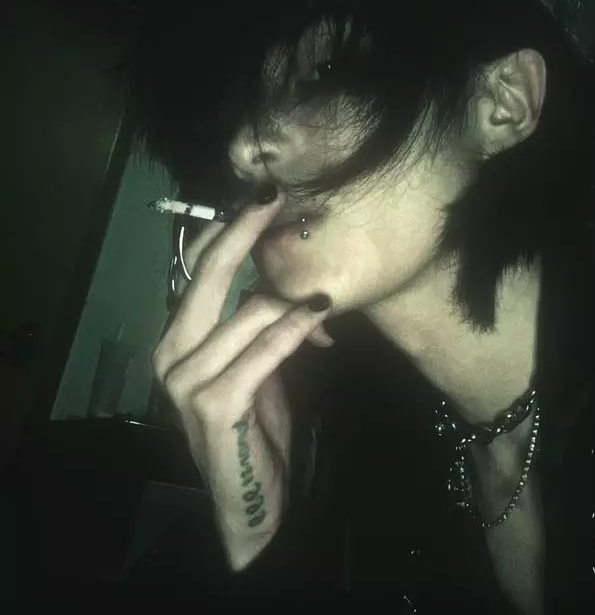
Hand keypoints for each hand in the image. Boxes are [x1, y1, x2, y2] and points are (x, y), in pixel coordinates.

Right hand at [152, 189, 332, 570]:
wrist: (250, 498)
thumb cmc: (253, 427)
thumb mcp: (256, 366)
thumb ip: (260, 328)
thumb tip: (293, 287)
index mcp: (176, 340)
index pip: (194, 273)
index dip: (225, 233)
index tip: (258, 200)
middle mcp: (170, 354)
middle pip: (207, 279)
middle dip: (243, 234)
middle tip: (273, 198)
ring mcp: (185, 382)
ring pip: (245, 314)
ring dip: (287, 297)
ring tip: (322, 291)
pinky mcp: (213, 405)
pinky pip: (263, 352)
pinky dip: (292, 329)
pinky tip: (317, 313)